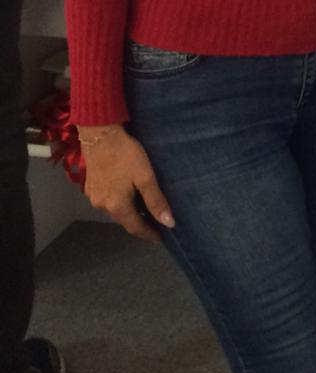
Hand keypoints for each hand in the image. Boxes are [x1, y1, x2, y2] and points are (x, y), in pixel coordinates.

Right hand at [80, 126, 173, 241]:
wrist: (99, 134)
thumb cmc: (126, 155)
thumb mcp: (146, 177)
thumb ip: (156, 201)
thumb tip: (169, 223)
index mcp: (117, 206)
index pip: (135, 228)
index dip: (149, 234)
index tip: (161, 238)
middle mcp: (102, 206)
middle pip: (124, 220)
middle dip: (140, 223)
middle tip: (156, 222)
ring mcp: (93, 196)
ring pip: (115, 210)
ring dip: (129, 212)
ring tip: (144, 208)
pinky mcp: (90, 186)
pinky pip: (107, 200)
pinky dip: (119, 201)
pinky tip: (128, 194)